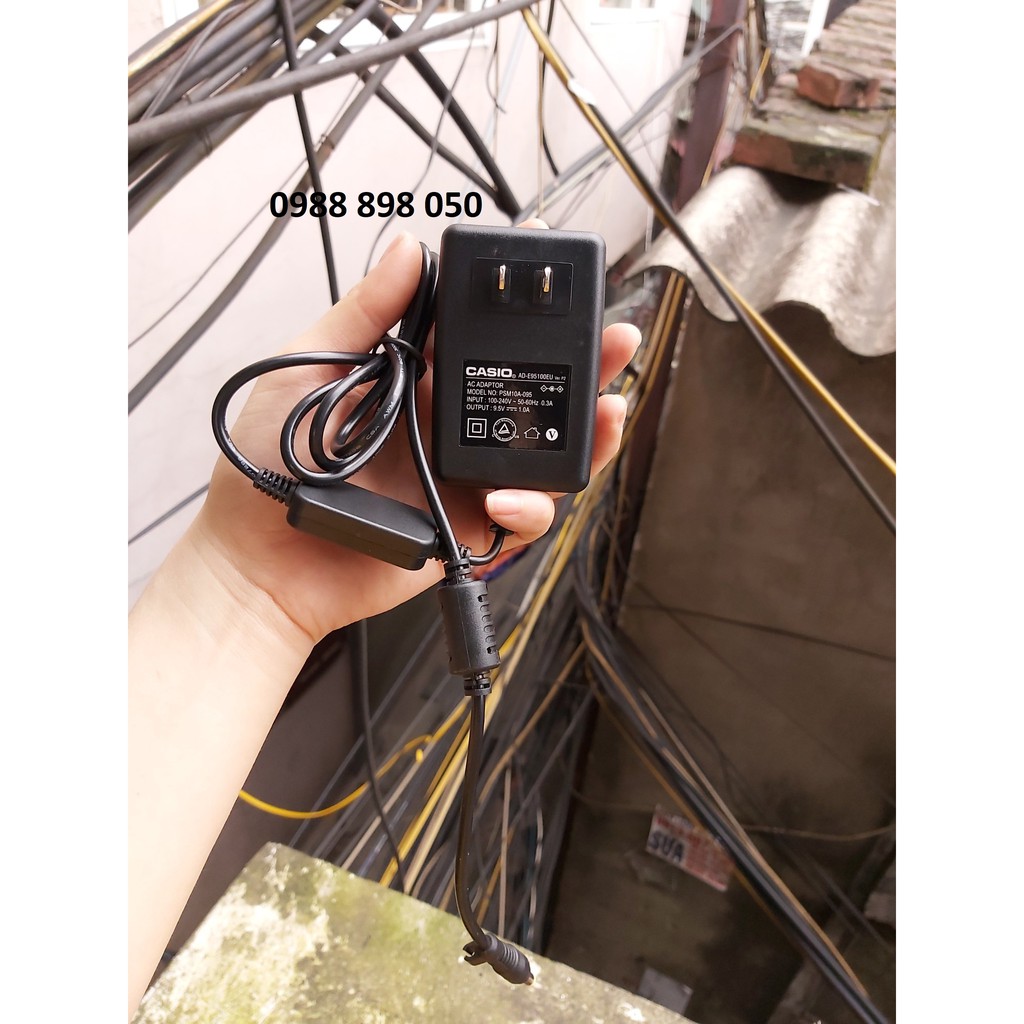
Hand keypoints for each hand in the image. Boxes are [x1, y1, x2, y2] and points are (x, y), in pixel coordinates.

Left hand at [192, 222, 639, 645]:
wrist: (258, 558)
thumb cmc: (267, 465)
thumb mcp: (310, 367)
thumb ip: (365, 313)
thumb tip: (406, 246)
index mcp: (418, 380)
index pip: (486, 337)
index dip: (525, 310)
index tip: (555, 275)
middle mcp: (449, 425)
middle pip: (533, 391)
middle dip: (584, 365)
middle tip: (618, 339)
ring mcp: (463, 477)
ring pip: (544, 453)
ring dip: (586, 433)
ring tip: (609, 410)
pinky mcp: (466, 529)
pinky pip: (521, 518)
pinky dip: (530, 506)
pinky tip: (509, 496)